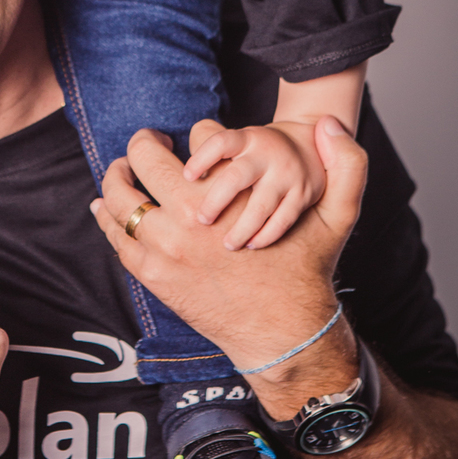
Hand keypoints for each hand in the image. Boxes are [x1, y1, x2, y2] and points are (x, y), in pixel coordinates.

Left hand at [90, 117, 365, 405]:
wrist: (285, 333)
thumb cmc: (307, 270)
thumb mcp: (341, 216)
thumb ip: (349, 164)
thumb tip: (331, 124)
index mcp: (217, 198)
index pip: (165, 148)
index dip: (158, 137)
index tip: (163, 137)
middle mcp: (182, 223)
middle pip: (133, 169)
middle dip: (134, 152)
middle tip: (141, 148)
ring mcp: (163, 253)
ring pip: (116, 205)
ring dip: (113, 184)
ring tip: (120, 175)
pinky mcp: (155, 279)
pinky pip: (117, 241)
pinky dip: (108, 220)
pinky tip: (109, 210)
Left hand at [184, 120, 326, 249]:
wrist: (311, 147)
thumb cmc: (256, 153)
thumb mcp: (239, 140)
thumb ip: (209, 149)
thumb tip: (179, 175)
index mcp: (246, 139)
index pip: (220, 142)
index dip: (201, 158)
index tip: (186, 177)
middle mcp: (266, 154)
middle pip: (237, 177)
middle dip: (216, 200)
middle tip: (201, 220)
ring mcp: (287, 175)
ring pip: (261, 205)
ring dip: (242, 228)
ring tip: (227, 244)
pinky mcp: (303, 195)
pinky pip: (283, 220)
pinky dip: (266, 235)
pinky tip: (251, 245)